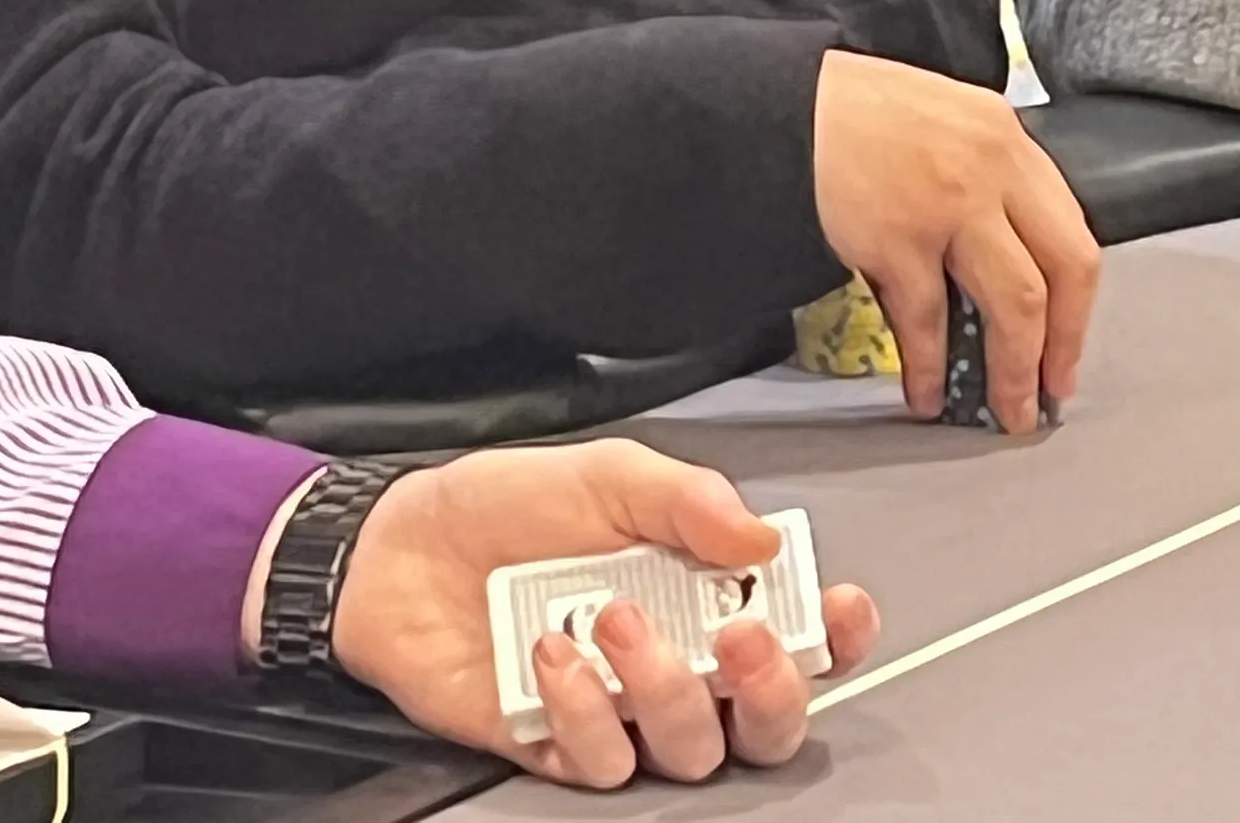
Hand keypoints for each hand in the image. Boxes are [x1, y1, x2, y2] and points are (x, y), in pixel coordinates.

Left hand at [329, 440, 877, 788]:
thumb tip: (763, 540)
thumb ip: (687, 500)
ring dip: (663, 689)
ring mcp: (619, 711)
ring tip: (611, 620)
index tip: (840, 610)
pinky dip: (586, 713)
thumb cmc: (502, 505)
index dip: (835, 636)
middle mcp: (672, 660)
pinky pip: (605, 765)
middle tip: (737, 637)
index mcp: (697, 590)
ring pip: (692, 750)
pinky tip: (553, 653)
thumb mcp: (603, 474)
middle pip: (764, 721)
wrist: (398, 549)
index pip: (796, 632)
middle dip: (770, 689)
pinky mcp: (559, 748)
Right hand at [811, 51, 1098, 434]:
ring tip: (1007, 408)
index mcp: (1006, 138)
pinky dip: (932, 366)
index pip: (1072, 227)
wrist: (787, 101)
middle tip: (1053, 387)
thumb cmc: (855, 109)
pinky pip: (929, 320)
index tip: (1071, 337)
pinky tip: (927, 392)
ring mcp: (948, 206)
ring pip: (1014, 305)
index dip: (1079, 298)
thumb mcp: (945, 120)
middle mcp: (991, 170)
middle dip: (1065, 342)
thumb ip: (985, 174)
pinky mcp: (896, 240)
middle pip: (1064, 270)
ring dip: (1014, 370)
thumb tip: (1005, 253)